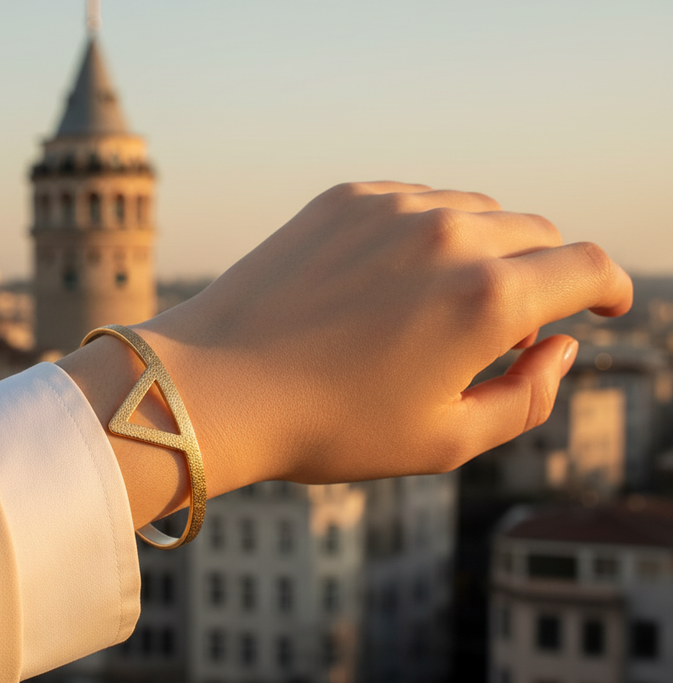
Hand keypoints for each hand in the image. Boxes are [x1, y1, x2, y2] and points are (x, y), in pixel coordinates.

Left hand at [61, 182, 632, 526]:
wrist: (218, 385)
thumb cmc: (330, 426)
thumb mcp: (447, 441)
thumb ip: (530, 396)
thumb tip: (562, 346)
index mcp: (489, 297)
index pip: (587, 266)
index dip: (606, 288)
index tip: (603, 306)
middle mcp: (450, 234)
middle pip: (537, 232)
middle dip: (542, 275)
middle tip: (507, 327)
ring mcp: (395, 206)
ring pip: (477, 209)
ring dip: (484, 248)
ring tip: (444, 305)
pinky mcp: (347, 196)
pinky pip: (418, 199)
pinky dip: (429, 230)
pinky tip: (395, 276)